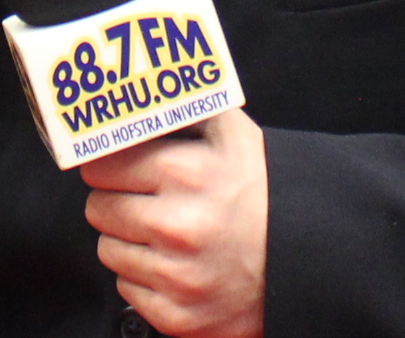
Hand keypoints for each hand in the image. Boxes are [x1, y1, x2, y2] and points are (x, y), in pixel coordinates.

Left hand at [82, 108, 268, 336]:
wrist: (306, 256)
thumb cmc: (260, 191)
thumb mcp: (229, 133)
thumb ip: (178, 107)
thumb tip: (132, 89)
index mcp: (184, 173)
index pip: (100, 165)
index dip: (113, 165)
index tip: (126, 169)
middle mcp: (177, 227)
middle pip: (98, 208)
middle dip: (119, 202)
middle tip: (151, 201)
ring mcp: (177, 276)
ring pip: (107, 250)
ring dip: (130, 241)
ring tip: (168, 233)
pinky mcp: (177, 315)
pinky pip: (126, 289)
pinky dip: (146, 278)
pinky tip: (176, 264)